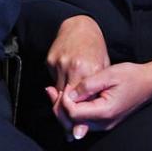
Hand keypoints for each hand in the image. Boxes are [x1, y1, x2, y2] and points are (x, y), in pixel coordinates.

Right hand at [45, 15, 110, 135]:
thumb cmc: (95, 48)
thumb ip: (96, 90)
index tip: (76, 125)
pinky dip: (58, 82)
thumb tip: (89, 112)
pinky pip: (53, 79)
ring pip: (57, 91)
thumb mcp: (102, 68)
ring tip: (69, 99)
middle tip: (68, 121)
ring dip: (62, 98)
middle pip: (63, 99)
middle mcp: (71, 67)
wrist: (80, 25)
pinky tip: (65, 76)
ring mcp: (58, 63)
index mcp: (88, 70)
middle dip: (65, 112)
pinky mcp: (49, 60)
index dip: (76, 115)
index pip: (79, 101)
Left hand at [58, 59, 151, 138]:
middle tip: (49, 90)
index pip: (74, 113)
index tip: (63, 86)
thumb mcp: (108, 74)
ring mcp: (104, 124)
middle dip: (59, 107)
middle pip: (72, 122)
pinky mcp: (104, 121)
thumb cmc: (130, 76)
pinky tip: (68, 96)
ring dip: (64, 108)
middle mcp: (104, 123)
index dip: (64, 100)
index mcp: (105, 111)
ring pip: (76, 123)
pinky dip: (73, 109)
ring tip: (54, 92)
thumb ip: (88, 85)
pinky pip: (83, 119)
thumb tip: (70, 93)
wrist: (148, 83)